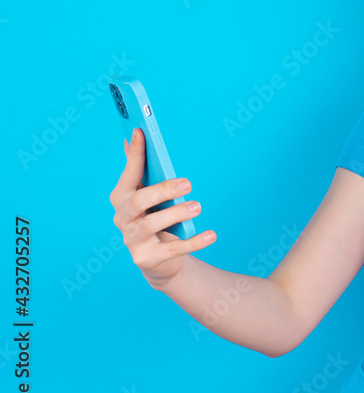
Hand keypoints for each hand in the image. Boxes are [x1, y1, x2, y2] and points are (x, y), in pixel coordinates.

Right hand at [109, 128, 216, 290]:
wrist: (158, 260)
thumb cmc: (154, 218)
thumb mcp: (148, 195)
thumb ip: (140, 170)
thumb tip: (133, 138)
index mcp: (122, 198)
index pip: (128, 174)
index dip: (134, 154)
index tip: (141, 132)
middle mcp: (122, 218)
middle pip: (138, 201)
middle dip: (163, 190)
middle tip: (188, 183)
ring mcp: (132, 240)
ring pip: (153, 224)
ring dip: (177, 213)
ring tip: (197, 206)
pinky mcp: (147, 258)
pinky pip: (173, 249)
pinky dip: (194, 241)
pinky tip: (211, 235)